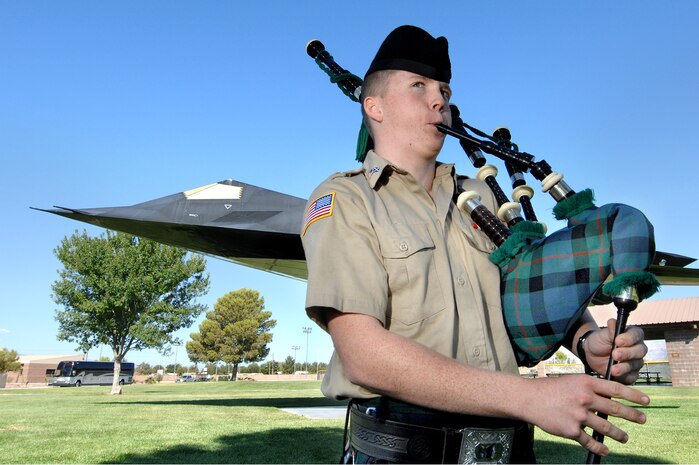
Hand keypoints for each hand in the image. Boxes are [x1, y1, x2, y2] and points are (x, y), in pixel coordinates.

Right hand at [528, 374, 648, 455]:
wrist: (529, 399)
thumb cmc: (550, 388)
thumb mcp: (572, 381)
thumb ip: (590, 388)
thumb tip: (609, 396)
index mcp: (586, 383)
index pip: (616, 389)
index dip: (634, 395)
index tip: (646, 401)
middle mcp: (585, 398)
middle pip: (615, 409)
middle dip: (632, 416)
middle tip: (642, 419)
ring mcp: (578, 415)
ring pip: (605, 427)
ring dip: (618, 434)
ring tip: (625, 437)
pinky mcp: (571, 430)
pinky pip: (590, 441)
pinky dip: (600, 447)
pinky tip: (606, 450)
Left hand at [585, 319, 647, 383]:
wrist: (591, 354)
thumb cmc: (600, 341)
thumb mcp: (603, 334)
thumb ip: (610, 330)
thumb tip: (613, 322)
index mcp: (633, 335)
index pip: (636, 335)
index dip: (629, 338)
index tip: (618, 341)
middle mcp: (637, 348)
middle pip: (639, 351)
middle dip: (627, 353)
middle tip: (615, 355)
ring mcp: (635, 362)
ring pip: (635, 365)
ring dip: (624, 367)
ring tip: (613, 369)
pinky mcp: (631, 374)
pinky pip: (631, 377)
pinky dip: (624, 377)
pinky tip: (616, 376)